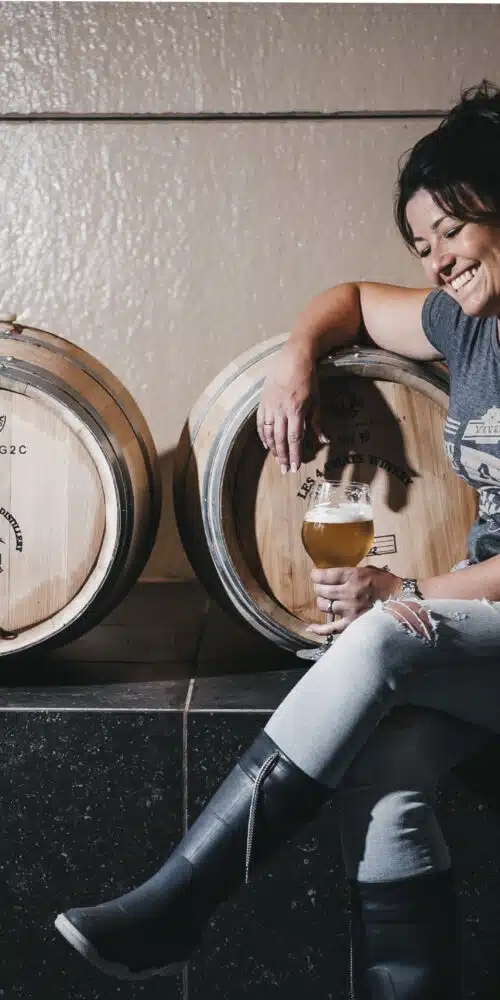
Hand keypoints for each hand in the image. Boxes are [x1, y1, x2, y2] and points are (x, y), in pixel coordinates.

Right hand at [256, 343, 326, 472]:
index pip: (294, 439)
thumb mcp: (316, 400)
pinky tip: (266, 444)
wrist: (293, 358)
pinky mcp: (263, 401)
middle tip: (285, 470)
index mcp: (296, 411)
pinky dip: (262, 435)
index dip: (295, 454)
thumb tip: (323, 440)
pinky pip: (260, 422)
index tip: (295, 467)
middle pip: (280, 439)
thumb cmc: (308, 378)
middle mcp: (280, 411)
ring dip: (272, 448)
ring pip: (268, 433)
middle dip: (283, 456)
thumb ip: (317, 422)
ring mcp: (270, 406)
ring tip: (277, 459)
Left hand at [307, 565, 401, 635]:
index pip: (325, 575)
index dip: (316, 575)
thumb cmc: (388, 584)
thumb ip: (352, 572)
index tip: (315, 575)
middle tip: (322, 587)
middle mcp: (349, 593)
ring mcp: (350, 610)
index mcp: (354, 576)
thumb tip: (335, 574)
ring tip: (326, 601)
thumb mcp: (370, 570)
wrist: (404, 601)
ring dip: (322, 602)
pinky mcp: (353, 624)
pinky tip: (310, 628)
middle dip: (319, 588)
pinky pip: (331, 628)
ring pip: (324, 606)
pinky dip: (319, 629)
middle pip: (322, 591)